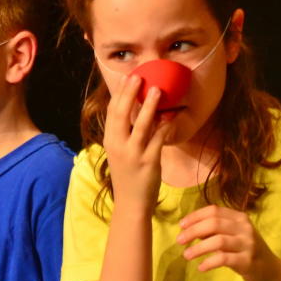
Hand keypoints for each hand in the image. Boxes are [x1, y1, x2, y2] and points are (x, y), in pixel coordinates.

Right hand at [103, 74, 171, 211]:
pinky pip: (158, 139)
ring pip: (141, 124)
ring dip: (149, 105)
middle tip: (139, 76)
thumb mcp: (120, 151)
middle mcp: (118, 145)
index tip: (127, 77)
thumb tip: (137, 110)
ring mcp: (133, 154)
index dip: (119, 93)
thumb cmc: (128, 175)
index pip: (112, 111)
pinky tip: (171, 115)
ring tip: (157, 90)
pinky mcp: (149, 162)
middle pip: (122, 113)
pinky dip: (164, 126)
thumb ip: (125, 132)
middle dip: (130, 93)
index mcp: (110, 141)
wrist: (131, 203)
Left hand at [177, 205, 280, 280]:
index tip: (181, 225)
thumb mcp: (235, 238)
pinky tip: (201, 268)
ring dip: (198, 248)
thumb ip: (216, 232)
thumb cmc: (249, 253)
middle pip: (213, 223)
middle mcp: (245, 228)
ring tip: (186, 255)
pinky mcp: (248, 261)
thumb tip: (191, 230)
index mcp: (240, 218)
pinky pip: (223, 259)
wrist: (273, 273)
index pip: (214, 210)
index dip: (195, 217)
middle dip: (193, 231)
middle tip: (179, 240)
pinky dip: (209, 262)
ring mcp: (248, 244)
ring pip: (217, 241)